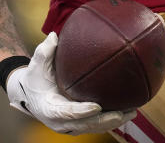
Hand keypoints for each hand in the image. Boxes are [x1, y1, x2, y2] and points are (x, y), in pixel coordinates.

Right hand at [6, 32, 135, 133]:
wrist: (33, 96)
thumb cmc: (36, 78)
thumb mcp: (37, 65)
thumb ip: (45, 51)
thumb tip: (54, 35)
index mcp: (49, 108)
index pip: (66, 112)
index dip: (81, 111)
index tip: (96, 106)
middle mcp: (60, 122)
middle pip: (84, 124)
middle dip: (103, 121)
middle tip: (121, 113)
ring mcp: (70, 125)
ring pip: (93, 127)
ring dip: (113, 122)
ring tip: (132, 112)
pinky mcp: (79, 125)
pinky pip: (96, 125)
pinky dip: (112, 120)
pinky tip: (129, 111)